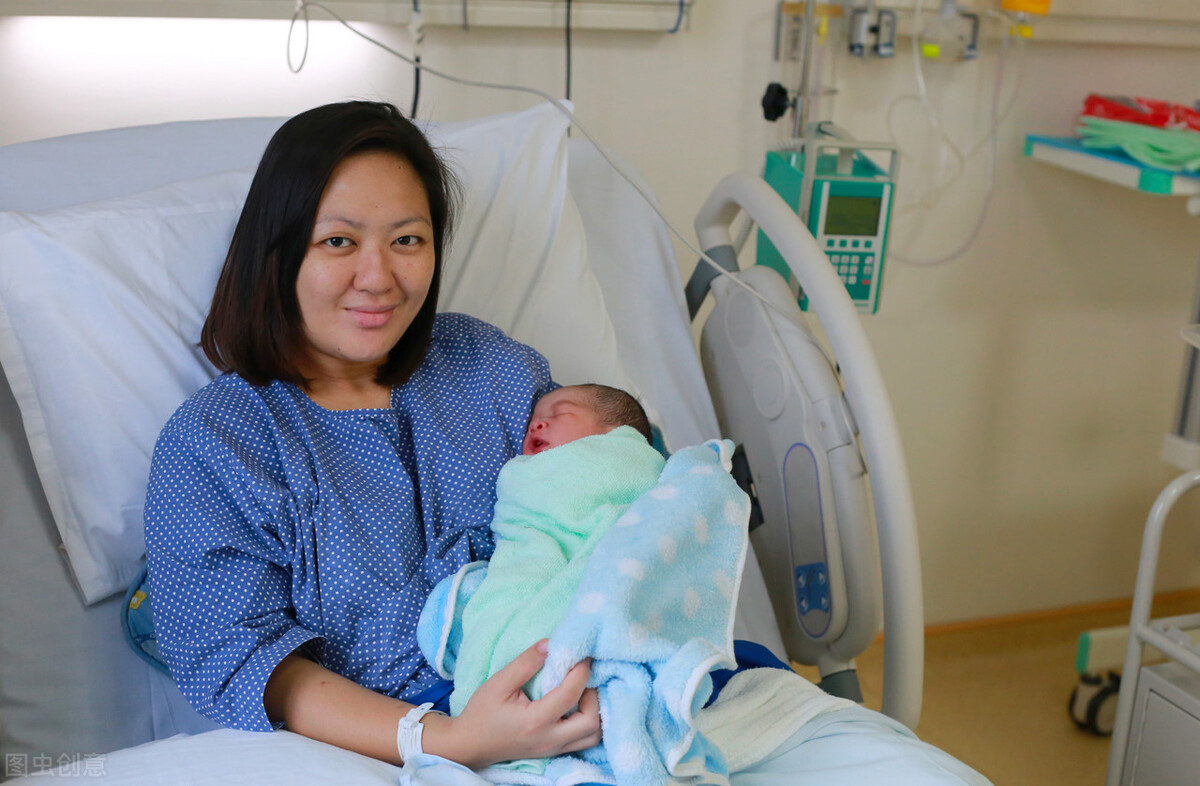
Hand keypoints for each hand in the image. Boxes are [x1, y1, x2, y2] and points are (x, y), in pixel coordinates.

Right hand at [425, 639, 601, 768]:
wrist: (469, 744)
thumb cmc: (482, 713)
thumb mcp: (498, 683)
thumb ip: (525, 663)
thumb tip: (550, 644)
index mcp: (536, 722)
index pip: (570, 695)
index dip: (581, 671)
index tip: (584, 653)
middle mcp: (550, 739)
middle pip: (592, 721)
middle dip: (594, 695)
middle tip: (583, 676)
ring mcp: (553, 749)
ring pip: (592, 735)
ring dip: (595, 711)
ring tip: (582, 691)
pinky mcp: (553, 752)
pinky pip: (583, 740)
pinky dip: (588, 721)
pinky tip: (578, 704)